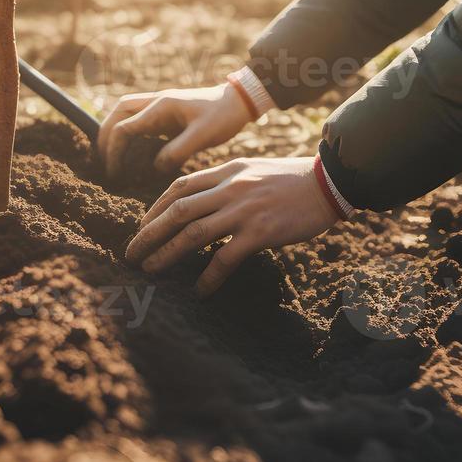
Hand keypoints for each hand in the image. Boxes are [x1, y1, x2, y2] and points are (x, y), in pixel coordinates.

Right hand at [98, 84, 253, 175]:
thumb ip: (177, 151)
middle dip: (106, 134)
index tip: (115, 172)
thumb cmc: (224, 116)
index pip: (125, 127)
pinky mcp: (169, 114)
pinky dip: (131, 133)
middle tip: (102, 160)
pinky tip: (133, 152)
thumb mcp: (203, 136)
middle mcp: (157, 102)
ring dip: (116, 131)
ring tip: (111, 156)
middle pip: (119, 112)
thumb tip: (155, 167)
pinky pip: (141, 121)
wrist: (240, 101)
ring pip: (128, 114)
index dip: (114, 150)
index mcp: (161, 105)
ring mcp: (162, 106)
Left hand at [126, 157, 338, 296]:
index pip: (180, 187)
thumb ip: (228, 182)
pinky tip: (199, 291)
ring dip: (166, 254)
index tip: (143, 225)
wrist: (329, 182)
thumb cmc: (293, 180)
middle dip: (149, 233)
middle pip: (177, 210)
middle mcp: (230, 188)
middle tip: (131, 253)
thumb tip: (204, 202)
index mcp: (227, 171)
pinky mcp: (261, 231)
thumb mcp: (254, 170)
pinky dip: (209, 276)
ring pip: (192, 233)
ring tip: (150, 270)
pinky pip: (225, 257)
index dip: (155, 207)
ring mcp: (244, 210)